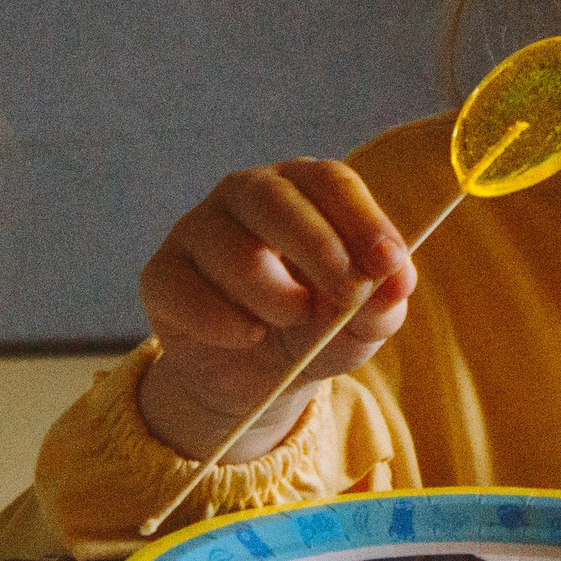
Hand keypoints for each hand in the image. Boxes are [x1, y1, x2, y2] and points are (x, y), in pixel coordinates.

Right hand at [135, 159, 416, 461]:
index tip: (389, 261)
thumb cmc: (317, 329)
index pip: (331, 181)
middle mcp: (247, 196)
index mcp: (304, 190)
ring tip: (296, 319)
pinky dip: (222, 320)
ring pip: (229, 246)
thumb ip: (382, 304)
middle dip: (318, 248)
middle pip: (276, 199)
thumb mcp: (360, 325)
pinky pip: (184, 288)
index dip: (362, 218)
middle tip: (348, 294)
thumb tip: (398, 284)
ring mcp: (198, 229)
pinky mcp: (162, 274)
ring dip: (272, 291)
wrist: (257, 378)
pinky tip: (247, 335)